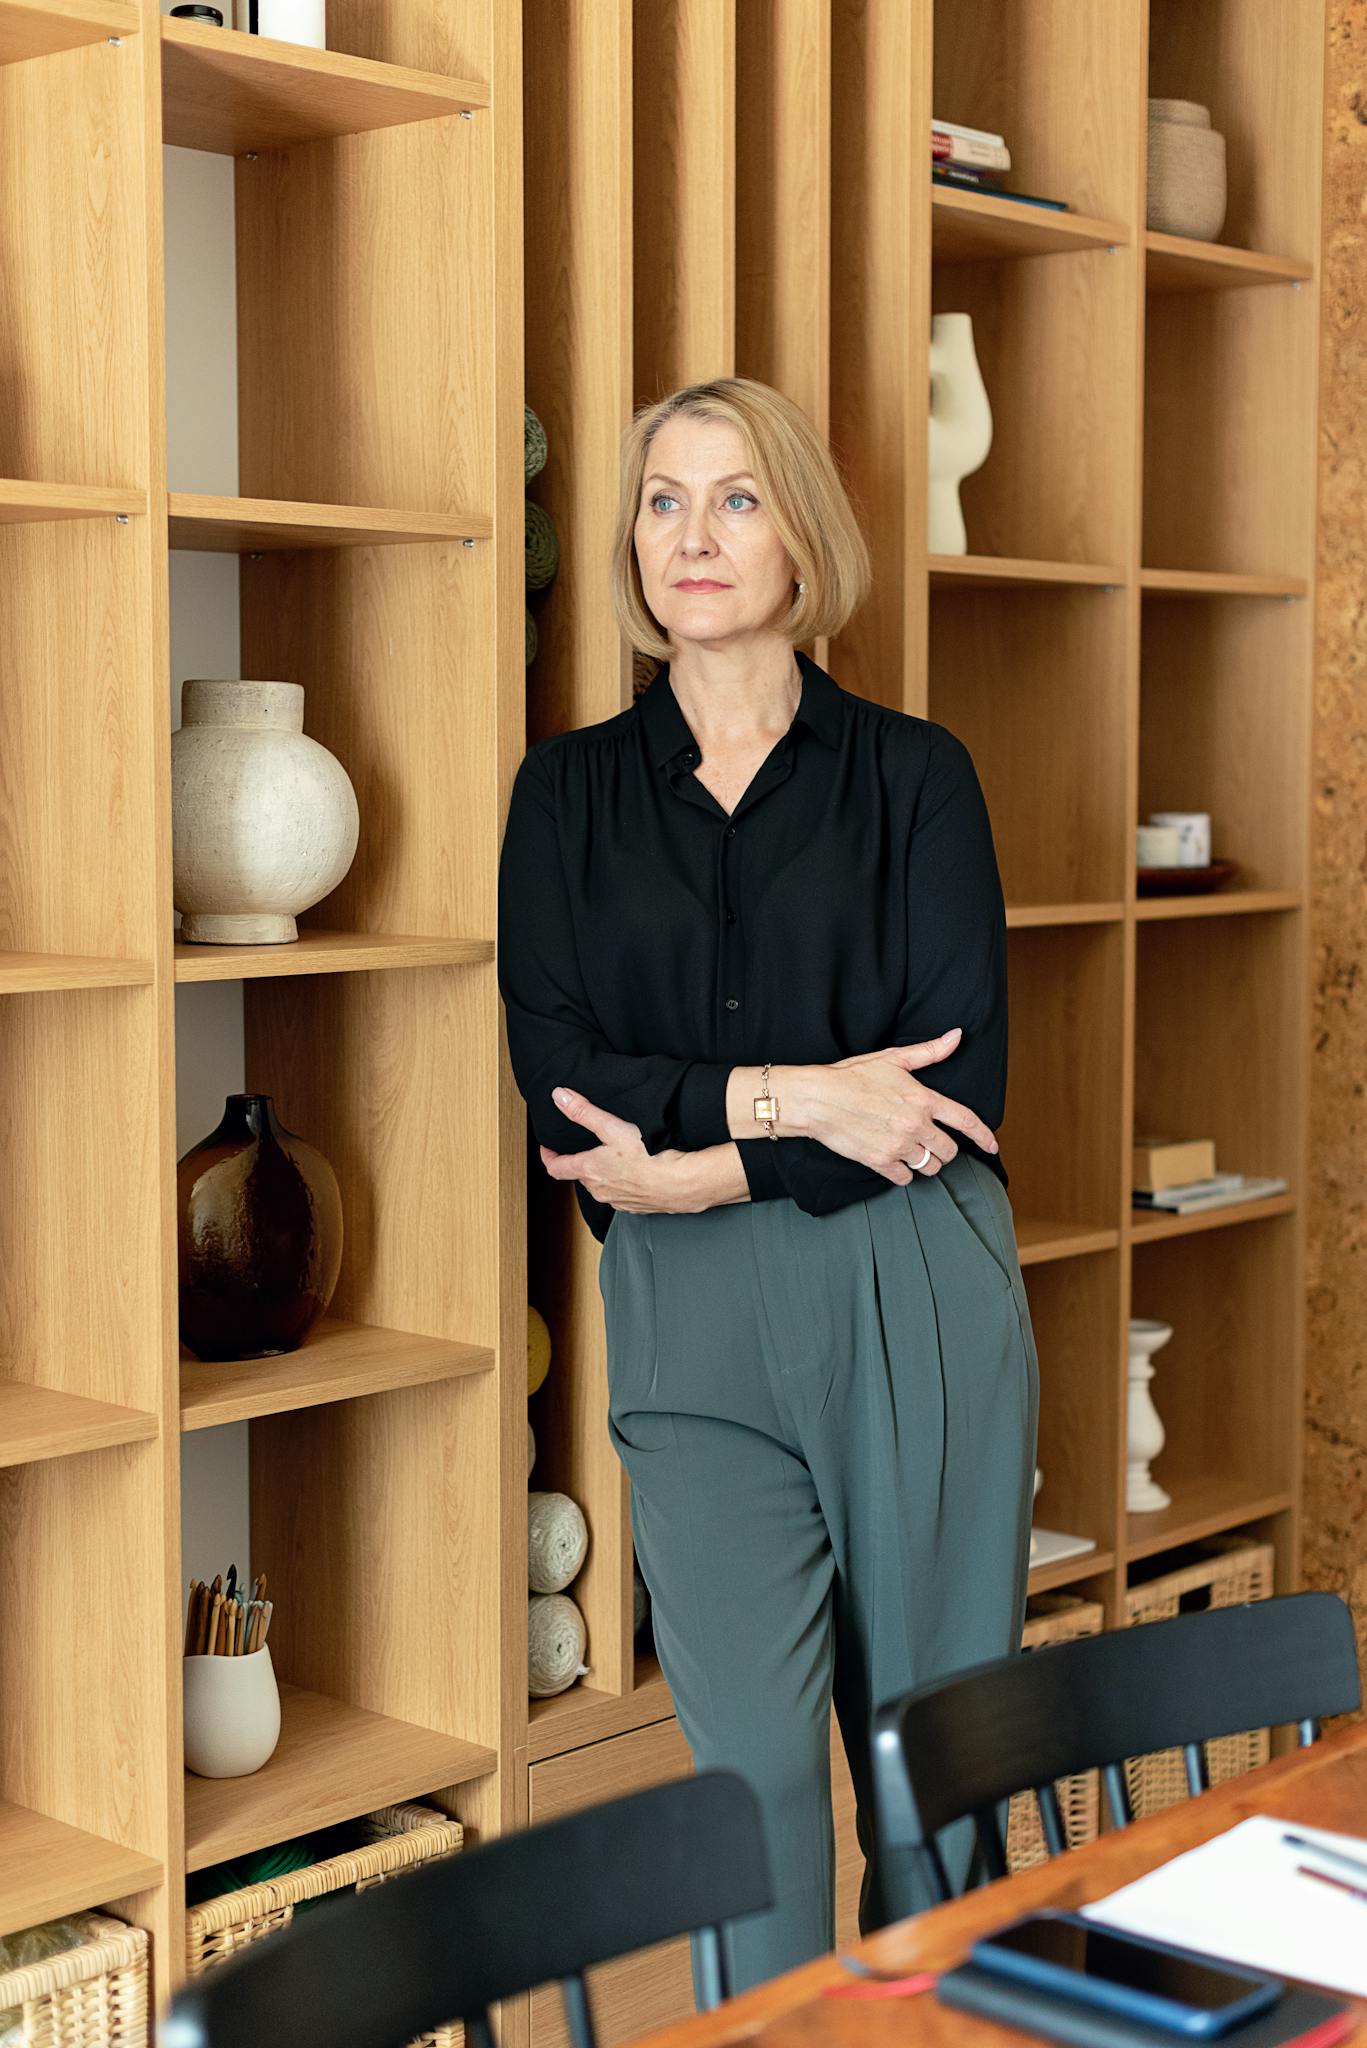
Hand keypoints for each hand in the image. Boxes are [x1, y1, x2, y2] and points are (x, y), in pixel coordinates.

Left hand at [540, 1087, 696, 1211]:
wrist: (681, 1183)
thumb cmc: (648, 1156)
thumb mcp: (612, 1127)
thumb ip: (584, 1112)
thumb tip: (560, 1097)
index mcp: (588, 1171)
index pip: (556, 1168)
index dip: (549, 1157)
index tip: (548, 1149)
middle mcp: (599, 1190)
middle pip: (581, 1176)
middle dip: (582, 1163)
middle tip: (588, 1148)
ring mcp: (617, 1201)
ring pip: (602, 1186)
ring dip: (604, 1175)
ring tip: (615, 1159)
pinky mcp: (635, 1207)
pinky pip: (622, 1196)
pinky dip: (623, 1185)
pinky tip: (636, 1174)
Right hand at [806, 1026, 998, 1181]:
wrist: (818, 1099)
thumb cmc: (852, 1076)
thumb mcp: (893, 1058)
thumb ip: (929, 1051)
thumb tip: (957, 1036)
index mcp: (923, 1099)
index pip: (965, 1120)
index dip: (983, 1136)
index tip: (992, 1146)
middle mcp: (915, 1125)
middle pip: (949, 1150)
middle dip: (945, 1149)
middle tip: (932, 1142)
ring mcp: (898, 1145)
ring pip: (930, 1166)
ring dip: (926, 1162)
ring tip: (914, 1151)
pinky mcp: (880, 1162)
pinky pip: (906, 1178)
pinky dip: (904, 1173)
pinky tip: (895, 1161)